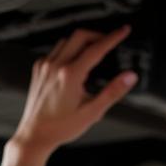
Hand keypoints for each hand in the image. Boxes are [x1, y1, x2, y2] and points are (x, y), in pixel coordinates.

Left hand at [10, 26, 138, 158]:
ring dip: (82, 41)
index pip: (97, 48)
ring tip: (93, 52)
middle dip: (98, 35)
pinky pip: (55, 50)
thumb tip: (129, 77)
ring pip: (66, 40)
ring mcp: (45, 66)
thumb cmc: (60, 127)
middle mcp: (55, 66)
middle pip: (80, 35)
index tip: (123, 31)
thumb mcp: (92, 112)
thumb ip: (113, 92)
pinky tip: (74, 61)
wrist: (36, 135)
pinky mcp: (38, 69)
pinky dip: (68, 50)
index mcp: (70, 75)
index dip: (114, 37)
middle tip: (110, 40)